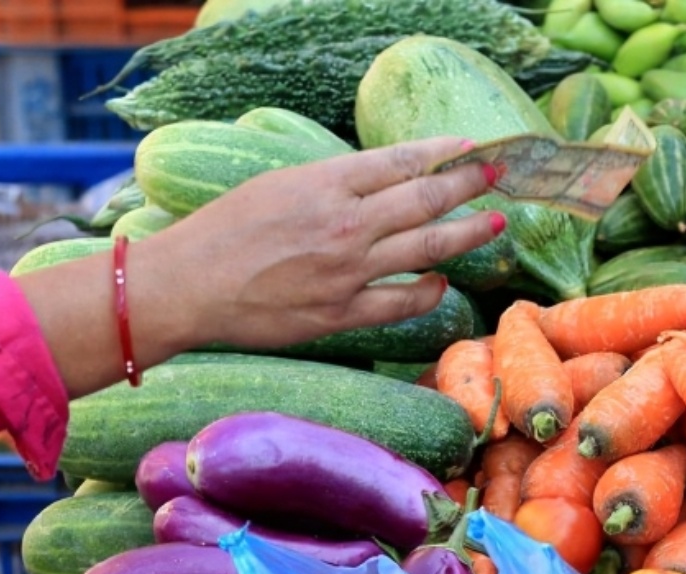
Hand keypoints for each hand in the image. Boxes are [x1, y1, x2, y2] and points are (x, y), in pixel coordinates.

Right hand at [138, 136, 503, 353]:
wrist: (187, 285)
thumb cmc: (222, 231)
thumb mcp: (276, 185)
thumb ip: (330, 184)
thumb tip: (375, 183)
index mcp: (325, 184)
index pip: (401, 161)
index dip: (443, 153)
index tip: (470, 148)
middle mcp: (345, 224)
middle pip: (425, 199)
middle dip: (468, 185)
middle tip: (497, 177)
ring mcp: (348, 271)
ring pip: (427, 248)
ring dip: (467, 233)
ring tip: (494, 224)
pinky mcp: (343, 313)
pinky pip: (404, 302)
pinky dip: (431, 290)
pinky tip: (442, 282)